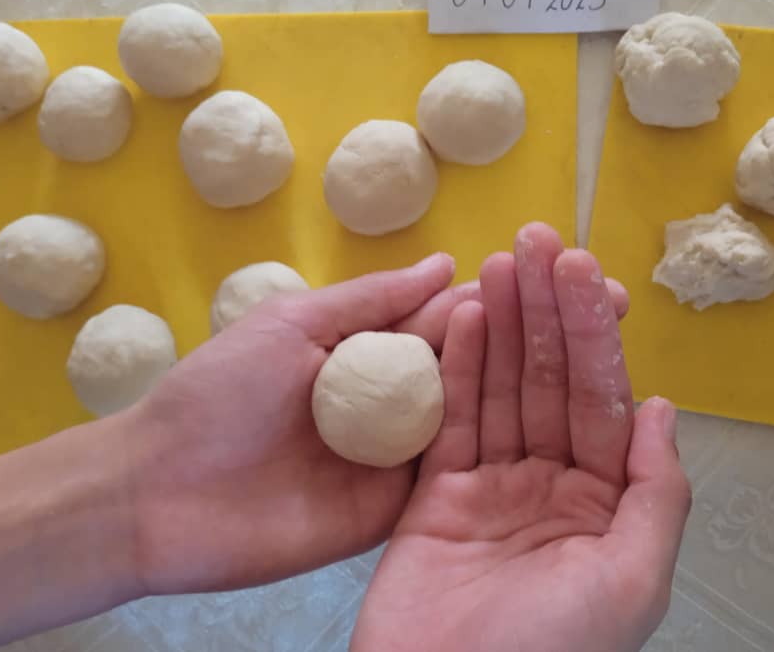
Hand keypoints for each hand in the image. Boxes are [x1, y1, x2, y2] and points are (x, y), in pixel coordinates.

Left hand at [123, 250, 629, 596]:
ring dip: (538, 391)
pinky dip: (499, 455)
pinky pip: (453, 477)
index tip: (574, 273)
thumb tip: (445, 263)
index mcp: (373, 350)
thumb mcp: (292, 326)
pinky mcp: (396, 510)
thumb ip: (371, 301)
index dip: (514, 297)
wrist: (160, 496)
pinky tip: (557, 434)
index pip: (458, 317)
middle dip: (545, 338)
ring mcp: (401, 457)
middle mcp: (398, 400)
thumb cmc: (217, 395)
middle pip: (484, 367)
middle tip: (613, 309)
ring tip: (608, 359)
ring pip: (481, 420)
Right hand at [351, 224, 691, 651]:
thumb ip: (658, 493)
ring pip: (501, 390)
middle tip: (539, 240)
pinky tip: (467, 316)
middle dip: (548, 311)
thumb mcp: (631, 580)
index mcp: (606, 504)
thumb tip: (663, 408)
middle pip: (550, 381)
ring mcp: (492, 489)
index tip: (584, 270)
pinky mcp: (435, 498)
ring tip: (501, 261)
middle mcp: (553, 487)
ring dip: (504, 324)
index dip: (594, 332)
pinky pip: (450, 422)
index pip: (602, 399)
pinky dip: (457, 368)